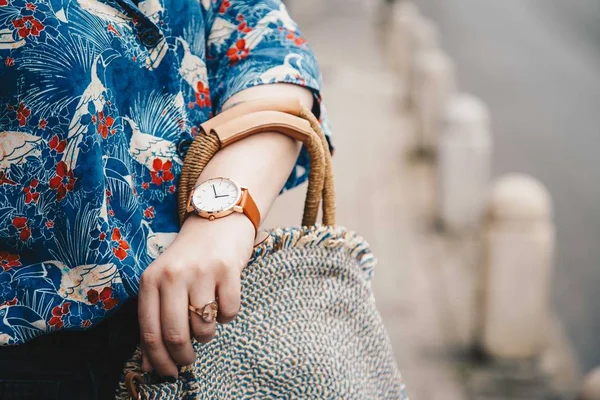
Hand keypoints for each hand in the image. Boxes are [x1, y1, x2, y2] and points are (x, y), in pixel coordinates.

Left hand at [138, 213, 254, 377]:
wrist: (217, 217)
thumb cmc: (189, 256)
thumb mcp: (165, 281)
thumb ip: (156, 317)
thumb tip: (151, 362)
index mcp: (151, 279)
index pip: (149, 330)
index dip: (158, 359)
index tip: (166, 373)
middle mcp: (173, 275)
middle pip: (175, 334)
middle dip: (183, 355)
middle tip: (188, 360)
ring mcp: (201, 272)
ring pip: (204, 326)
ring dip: (207, 332)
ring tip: (207, 317)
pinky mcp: (228, 269)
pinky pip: (229, 312)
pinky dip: (228, 314)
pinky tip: (223, 298)